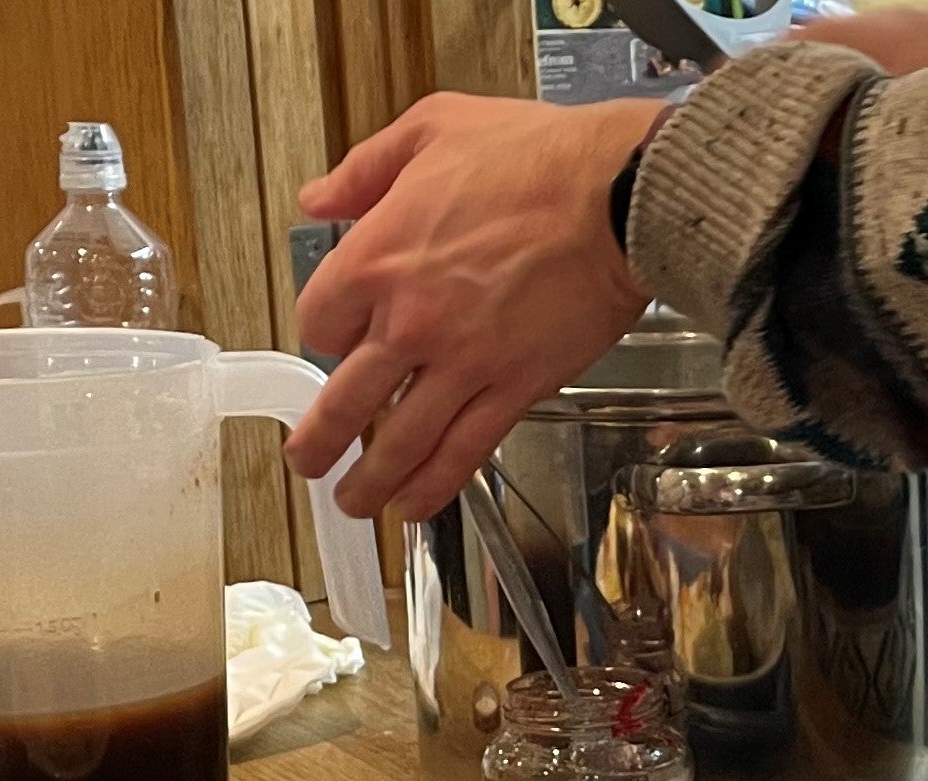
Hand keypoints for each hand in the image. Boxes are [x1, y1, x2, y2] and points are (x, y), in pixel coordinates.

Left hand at [285, 93, 669, 521]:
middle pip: (344, 404)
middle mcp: (410, 322)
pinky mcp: (511, 390)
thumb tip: (316, 198)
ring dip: (368, 484)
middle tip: (308, 461)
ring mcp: (460, 364)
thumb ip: (365, 168)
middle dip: (318, 444)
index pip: (318, 322)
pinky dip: (432, 489)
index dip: (322, 334)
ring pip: (398, 446)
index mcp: (379, 257)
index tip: (335, 341)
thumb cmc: (539, 156)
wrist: (619, 191)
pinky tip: (413, 504)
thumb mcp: (435, 127)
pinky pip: (460, 455)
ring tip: (353, 502)